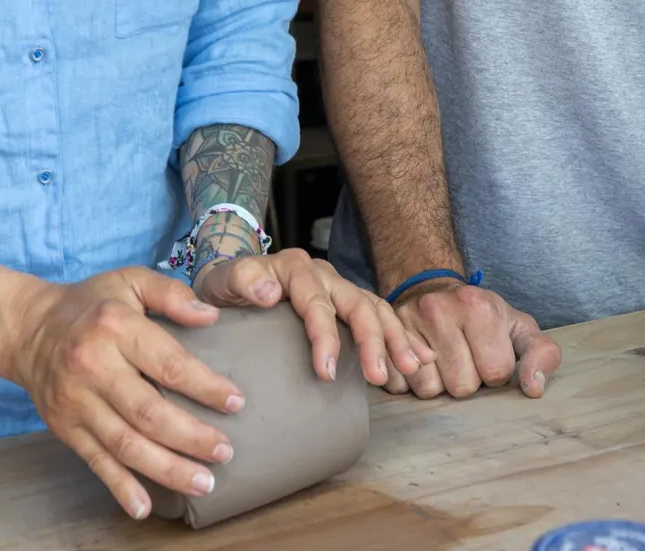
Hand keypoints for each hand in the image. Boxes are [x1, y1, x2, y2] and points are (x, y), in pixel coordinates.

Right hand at [0, 267, 241, 519]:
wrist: (27, 329)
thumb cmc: (90, 305)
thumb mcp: (129, 281)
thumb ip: (171, 294)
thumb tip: (211, 317)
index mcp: (115, 327)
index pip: (167, 363)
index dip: (204, 386)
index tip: (235, 402)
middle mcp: (92, 367)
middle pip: (149, 413)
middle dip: (192, 437)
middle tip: (225, 452)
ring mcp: (76, 402)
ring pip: (126, 445)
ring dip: (167, 468)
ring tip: (203, 481)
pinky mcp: (64, 428)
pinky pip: (96, 461)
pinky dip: (120, 487)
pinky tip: (144, 506)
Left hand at [192, 247, 433, 386]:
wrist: (231, 280)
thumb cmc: (227, 285)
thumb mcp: (224, 279)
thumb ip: (243, 280)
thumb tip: (269, 293)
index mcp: (295, 269)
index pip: (316, 303)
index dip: (325, 337)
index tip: (327, 372)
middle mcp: (323, 275)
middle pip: (356, 304)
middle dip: (372, 340)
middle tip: (380, 376)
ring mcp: (339, 288)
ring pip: (375, 309)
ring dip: (395, 338)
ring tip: (411, 368)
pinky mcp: (347, 303)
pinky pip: (379, 316)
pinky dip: (401, 335)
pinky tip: (420, 357)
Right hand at [386, 280, 560, 398]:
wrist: (431, 292)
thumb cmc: (480, 317)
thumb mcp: (518, 326)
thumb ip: (540, 353)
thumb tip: (534, 389)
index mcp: (477, 305)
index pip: (496, 371)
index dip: (496, 370)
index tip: (488, 353)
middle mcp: (437, 309)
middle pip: (461, 386)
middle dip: (467, 380)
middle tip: (464, 358)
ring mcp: (405, 322)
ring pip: (429, 390)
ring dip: (439, 385)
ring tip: (442, 362)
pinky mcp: (383, 339)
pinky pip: (399, 386)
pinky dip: (411, 383)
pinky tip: (420, 364)